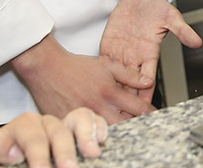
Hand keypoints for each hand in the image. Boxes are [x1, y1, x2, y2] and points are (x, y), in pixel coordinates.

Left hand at [0, 109, 105, 167]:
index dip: (37, 153)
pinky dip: (99, 127)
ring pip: (78, 118)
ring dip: (87, 134)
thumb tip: (14, 152)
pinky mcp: (77, 132)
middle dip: (64, 150)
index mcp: (21, 126)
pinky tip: (102, 141)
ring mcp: (62, 125)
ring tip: (92, 153)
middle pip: (57, 129)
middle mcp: (44, 122)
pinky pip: (92, 120)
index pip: (31, 135)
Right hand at [12, 33, 154, 123]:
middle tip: (144, 128)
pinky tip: (99, 138)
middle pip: (125, 124)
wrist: (47, 68)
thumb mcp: (106, 64)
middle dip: (136, 126)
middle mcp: (98, 106)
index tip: (155, 116)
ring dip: (117, 133)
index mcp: (110, 92)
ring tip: (124, 135)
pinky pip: (85, 135)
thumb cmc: (76, 67)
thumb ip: (129, 74)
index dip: (150, 113)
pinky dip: (94, 136)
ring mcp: (84, 117)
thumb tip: (148, 82)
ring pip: (107, 133)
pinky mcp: (69, 124)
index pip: (138, 108)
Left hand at [100, 0, 201, 105]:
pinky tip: (95, 86)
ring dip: (112, 92)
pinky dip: (100, 76)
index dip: (145, 94)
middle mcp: (135, 58)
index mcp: (150, 54)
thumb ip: (183, 31)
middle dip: (128, 101)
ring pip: (115, 78)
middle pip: (130, 85)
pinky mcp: (109, 47)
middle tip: (123, 115)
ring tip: (106, 107)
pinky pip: (103, 64)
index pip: (147, 80)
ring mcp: (121, 53)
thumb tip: (197, 42)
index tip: (144, 107)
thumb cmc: (157, 7)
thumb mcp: (172, 18)